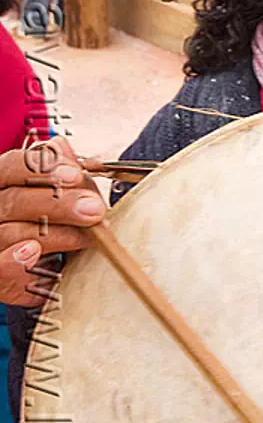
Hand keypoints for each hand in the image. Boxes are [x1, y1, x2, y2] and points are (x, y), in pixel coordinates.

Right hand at [0, 137, 105, 306]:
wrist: (46, 276)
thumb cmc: (52, 229)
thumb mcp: (59, 198)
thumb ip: (61, 174)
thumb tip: (63, 147)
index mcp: (4, 184)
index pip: (12, 165)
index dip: (43, 167)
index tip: (76, 175)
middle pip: (15, 199)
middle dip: (58, 203)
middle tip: (94, 209)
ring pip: (12, 231)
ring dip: (56, 233)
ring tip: (88, 236)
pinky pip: (0, 266)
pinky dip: (15, 259)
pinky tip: (33, 251)